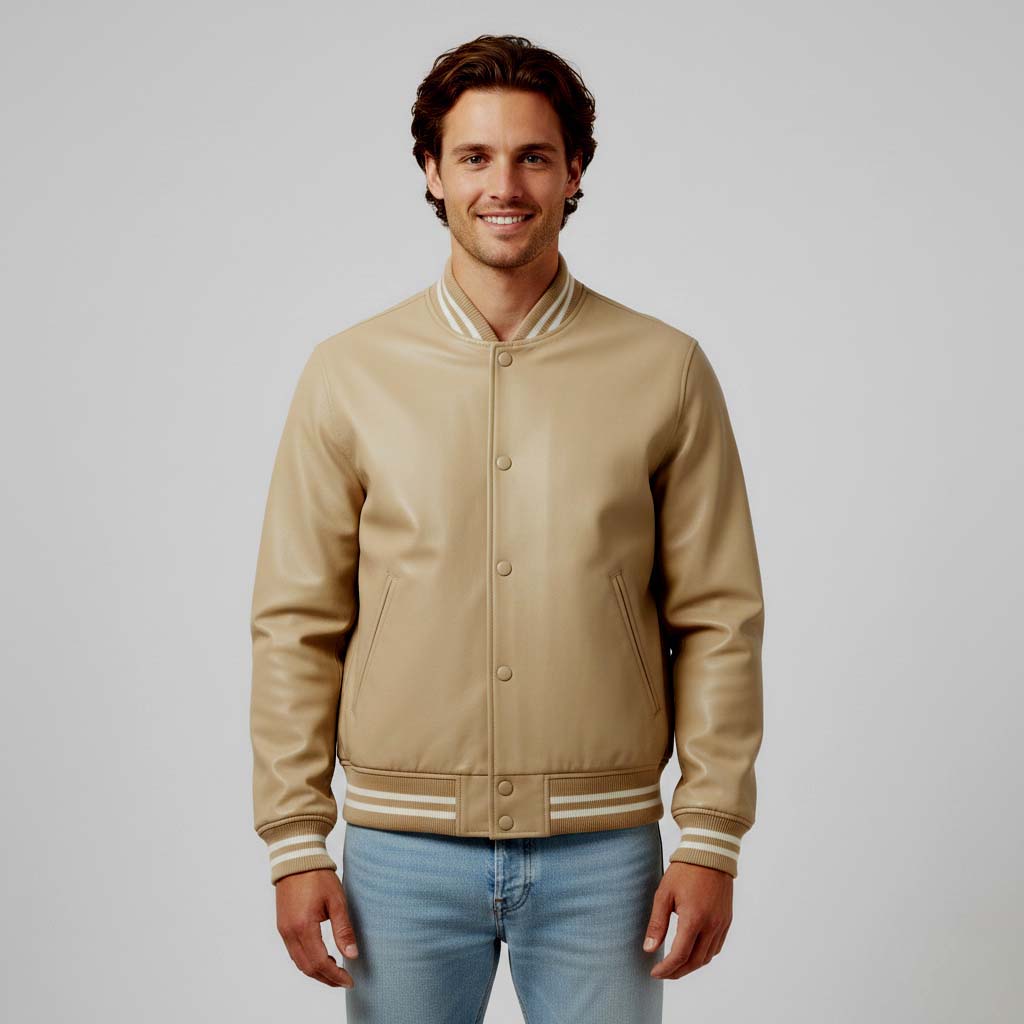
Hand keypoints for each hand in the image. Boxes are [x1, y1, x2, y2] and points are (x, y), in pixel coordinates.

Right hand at [275, 868, 359, 987]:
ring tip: (335, 973)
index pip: (319, 963)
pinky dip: (307, 961)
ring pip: (299, 962)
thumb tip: (352, 955)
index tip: (349, 981)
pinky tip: (321, 958)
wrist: (296, 858)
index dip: (335, 976)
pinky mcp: (282, 926)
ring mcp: (283, 930)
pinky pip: (294, 952)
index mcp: (303, 927)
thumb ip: (343, 930)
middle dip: (326, 978)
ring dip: (316, 972)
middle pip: (307, 968)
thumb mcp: (336, 901)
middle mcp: (290, 933)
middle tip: (344, 981)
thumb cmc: (317, 876)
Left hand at [643, 862, 732, 979]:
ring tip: (675, 965)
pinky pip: (716, 947)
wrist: (710, 853)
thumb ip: (657, 924)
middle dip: (678, 972)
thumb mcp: (664, 894)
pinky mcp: (727, 920)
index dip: (666, 969)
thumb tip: (649, 949)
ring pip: (707, 957)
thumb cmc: (684, 870)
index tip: (654, 973)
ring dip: (691, 965)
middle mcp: (711, 925)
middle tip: (663, 973)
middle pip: (695, 961)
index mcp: (694, 919)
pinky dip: (704, 955)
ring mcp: (721, 924)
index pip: (680, 955)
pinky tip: (692, 952)